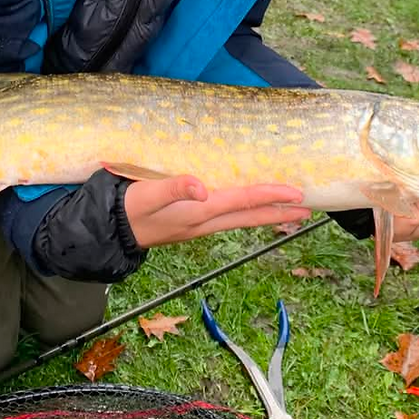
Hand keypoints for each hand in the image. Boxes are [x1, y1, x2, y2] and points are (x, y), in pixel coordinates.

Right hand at [124, 175, 309, 248]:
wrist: (111, 231)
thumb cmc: (129, 208)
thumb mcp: (148, 194)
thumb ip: (174, 188)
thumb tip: (203, 187)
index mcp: (198, 212)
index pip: (242, 201)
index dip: (270, 196)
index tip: (296, 193)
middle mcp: (204, 222)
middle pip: (250, 217)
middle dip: (279, 213)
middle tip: (307, 209)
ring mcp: (200, 226)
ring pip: (241, 220)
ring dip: (267, 215)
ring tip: (288, 211)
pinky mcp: (192, 224)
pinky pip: (229, 219)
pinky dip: (247, 213)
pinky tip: (249, 209)